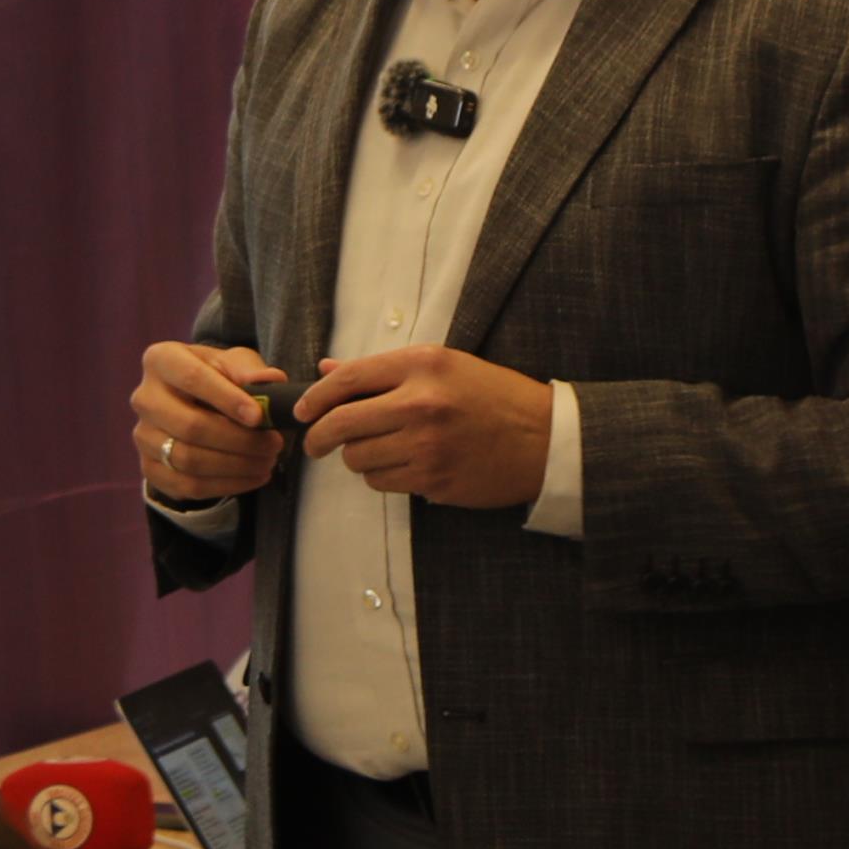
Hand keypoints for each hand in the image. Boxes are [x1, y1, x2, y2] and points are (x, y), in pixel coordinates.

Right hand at [131, 339, 289, 503]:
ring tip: (267, 462)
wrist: (191, 405)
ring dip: (236, 466)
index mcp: (161, 360)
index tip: (259, 417)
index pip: (192, 378)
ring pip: (188, 460)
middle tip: (273, 444)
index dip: (227, 399)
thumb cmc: (216, 378)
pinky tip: (252, 476)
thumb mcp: (233, 363)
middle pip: (190, 426)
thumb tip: (271, 379)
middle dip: (238, 440)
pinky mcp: (149, 468)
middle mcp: (144, 398)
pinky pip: (187, 485)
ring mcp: (143, 436)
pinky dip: (226, 485)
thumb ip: (250, 369)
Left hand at [305, 344, 554, 508]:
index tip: (302, 410)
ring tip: (375, 450)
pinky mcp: (434, 480)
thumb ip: (382, 370)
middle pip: (342, 424)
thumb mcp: (443, 366)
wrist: (546, 439)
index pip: (347, 380)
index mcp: (423, 365)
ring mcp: (428, 445)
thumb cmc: (493, 397)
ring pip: (358, 459)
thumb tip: (327, 371)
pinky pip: (383, 483)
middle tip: (315, 444)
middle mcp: (422, 403)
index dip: (314, 397)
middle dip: (318, 437)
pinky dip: (382, 477)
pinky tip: (401, 466)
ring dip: (356, 458)